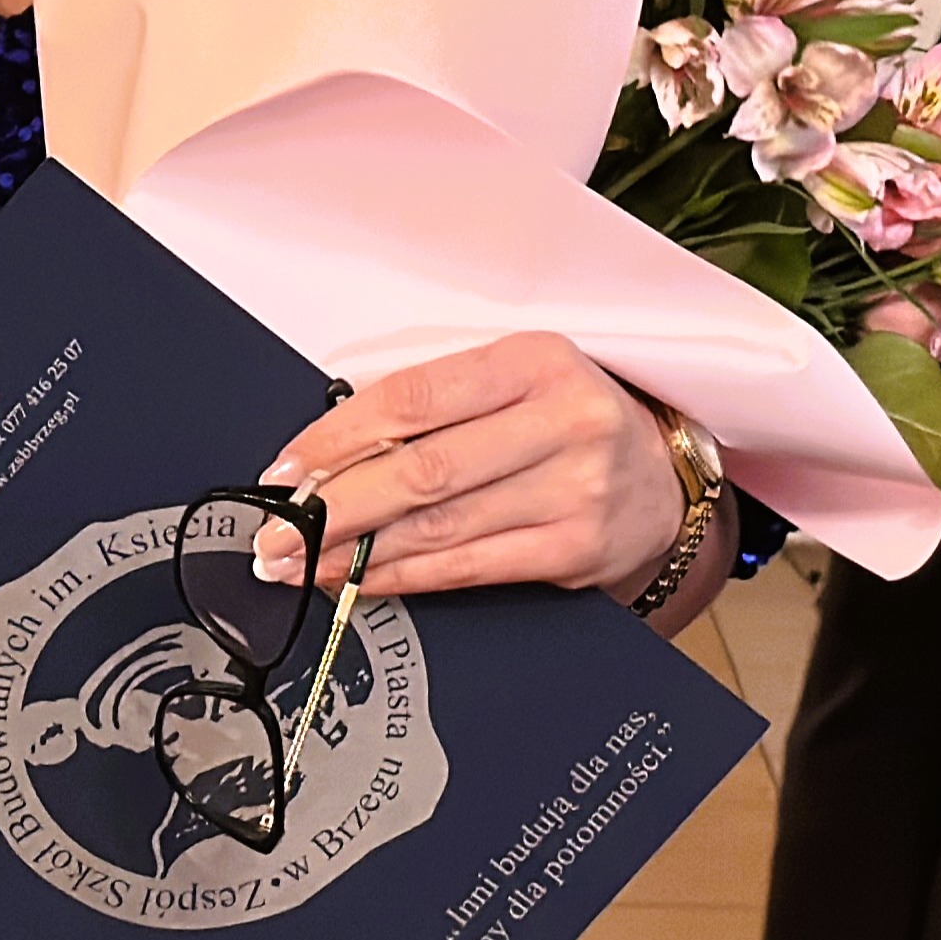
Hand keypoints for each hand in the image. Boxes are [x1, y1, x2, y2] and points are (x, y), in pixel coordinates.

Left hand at [256, 336, 686, 604]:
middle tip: (278, 533)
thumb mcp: (517, 380)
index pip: (414, 398)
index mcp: (536, 360)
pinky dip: (404, 576)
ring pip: (439, 526)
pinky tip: (361, 579)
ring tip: (301, 562)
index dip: (338, 438)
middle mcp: (562, 421)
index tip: (285, 469)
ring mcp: (573, 490)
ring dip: (357, 550)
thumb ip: (439, 400)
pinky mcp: (574, 549)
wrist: (662, 480)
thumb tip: (328, 453)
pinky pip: (468, 568)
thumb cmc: (568, 421)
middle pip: (422, 470)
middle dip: (334, 506)